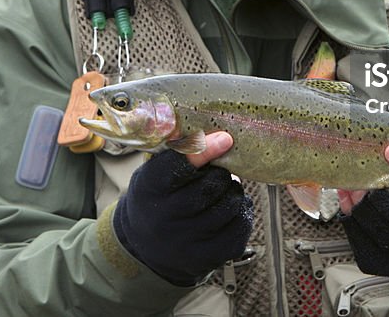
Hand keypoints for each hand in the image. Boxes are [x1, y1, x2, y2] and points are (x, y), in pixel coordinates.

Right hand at [113, 132, 252, 284]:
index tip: (225, 138)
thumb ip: (178, 153)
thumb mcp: (153, 173)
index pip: (178, 167)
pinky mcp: (209, 257)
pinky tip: (230, 208)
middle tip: (218, 170)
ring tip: (222, 190)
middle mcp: (164, 219)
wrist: (146, 248)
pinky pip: (240, 226)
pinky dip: (242, 212)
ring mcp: (187, 241)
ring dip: (233, 192)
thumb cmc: (157, 199)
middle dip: (221, 173)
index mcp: (148, 190)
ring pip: (229, 205)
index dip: (204, 151)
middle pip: (210, 186)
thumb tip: (215, 131)